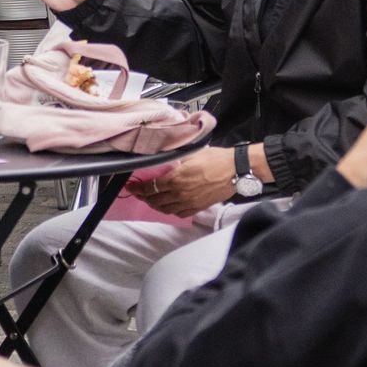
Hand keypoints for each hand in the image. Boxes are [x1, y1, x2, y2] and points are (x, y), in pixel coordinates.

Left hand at [124, 146, 240, 216]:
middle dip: (143, 197)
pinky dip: (170, 211)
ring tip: (150, 200)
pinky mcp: (198, 207)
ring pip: (165, 209)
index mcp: (176, 179)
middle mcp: (180, 193)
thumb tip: (163, 159)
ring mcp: (189, 202)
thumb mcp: (192, 153)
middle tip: (138, 193)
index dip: (139, 188)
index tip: (132, 186)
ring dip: (155, 205)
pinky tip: (168, 206)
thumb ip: (175, 158)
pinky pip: (179, 213)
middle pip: (155, 200)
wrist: (235, 170)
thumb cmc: (216, 159)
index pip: (151, 187)